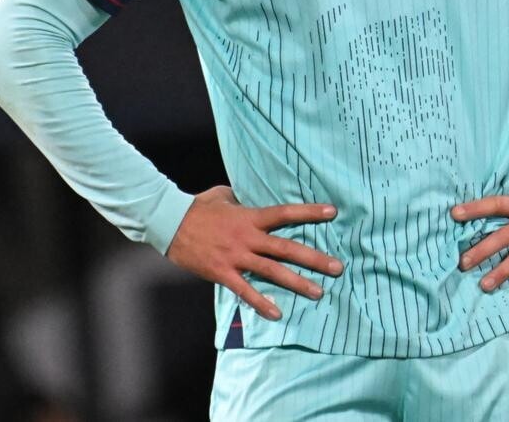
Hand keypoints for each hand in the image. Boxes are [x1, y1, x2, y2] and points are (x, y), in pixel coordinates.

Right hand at [166, 186, 341, 320]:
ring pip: (272, 271)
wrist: (170, 223)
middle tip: (337, 267)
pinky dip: (261, 302)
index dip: (309, 212)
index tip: (332, 213)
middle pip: (286, 248)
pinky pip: (245, 290)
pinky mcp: (223, 273)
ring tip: (318, 292)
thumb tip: (249, 197)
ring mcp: (236, 256)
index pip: (285, 213)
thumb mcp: (222, 194)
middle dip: (314, 258)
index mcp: (250, 216)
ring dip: (297, 283)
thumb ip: (241, 198)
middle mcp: (247, 237)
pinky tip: (277, 313)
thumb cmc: (197, 206)